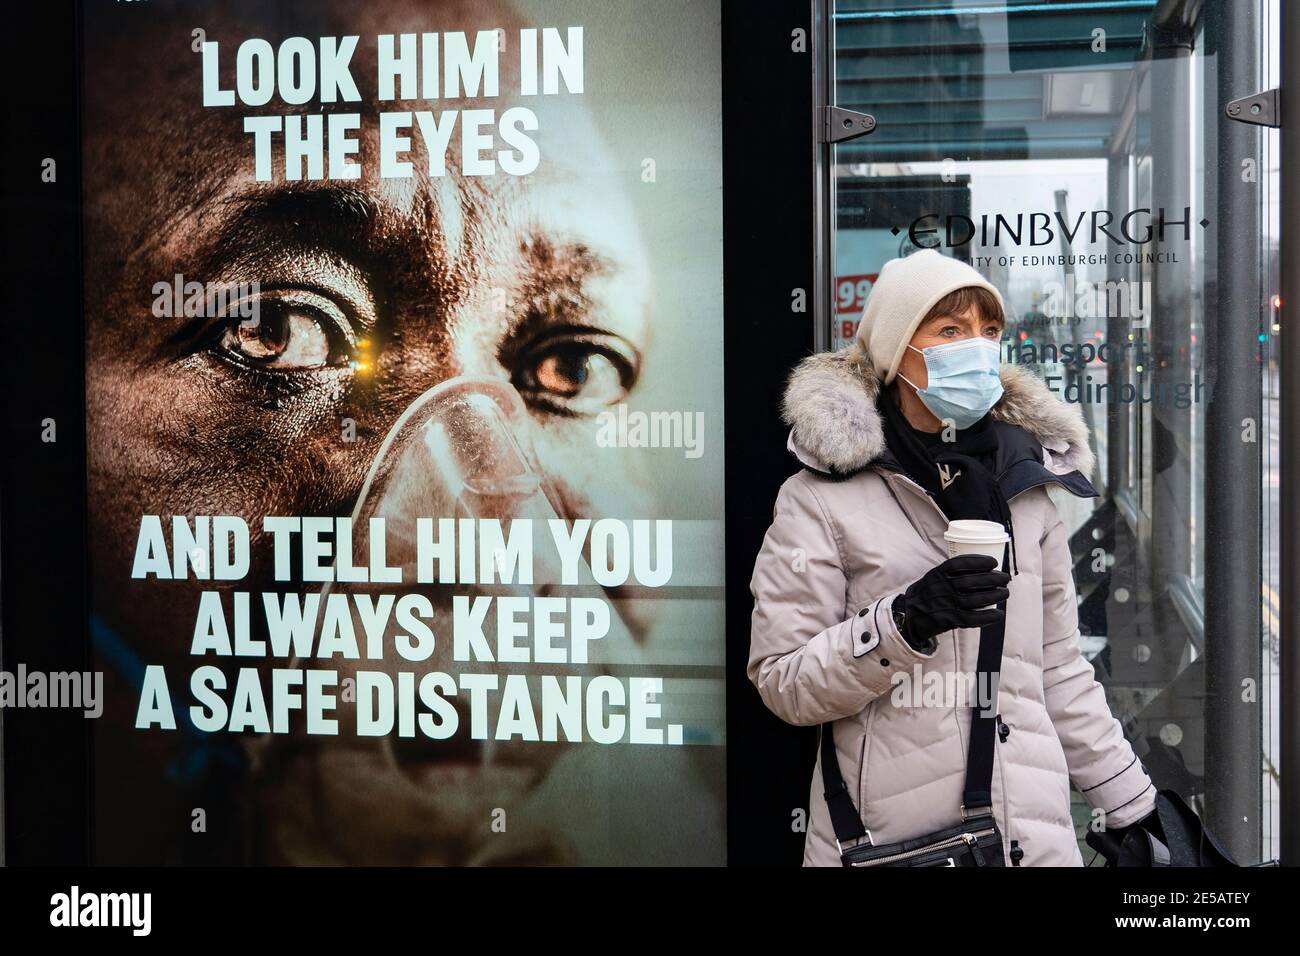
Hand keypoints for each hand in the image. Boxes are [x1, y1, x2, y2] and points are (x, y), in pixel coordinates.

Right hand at [896, 554, 1010, 645]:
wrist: (908, 616)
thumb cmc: (926, 594)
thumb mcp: (932, 578)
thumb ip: (950, 573)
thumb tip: (980, 567)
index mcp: (937, 574)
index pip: (960, 564)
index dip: (979, 561)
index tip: (994, 561)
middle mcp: (941, 588)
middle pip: (971, 581)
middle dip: (993, 578)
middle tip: (1005, 578)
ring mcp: (945, 604)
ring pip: (975, 600)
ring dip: (994, 595)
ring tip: (1005, 592)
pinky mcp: (948, 620)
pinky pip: (971, 619)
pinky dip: (987, 617)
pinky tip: (998, 614)